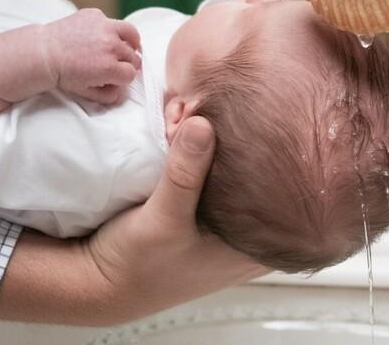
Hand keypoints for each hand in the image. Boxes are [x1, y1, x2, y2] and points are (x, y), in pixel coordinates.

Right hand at [0, 117, 267, 324]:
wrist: (98, 279)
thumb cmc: (139, 265)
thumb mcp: (164, 220)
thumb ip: (185, 175)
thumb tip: (202, 124)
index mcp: (255, 247)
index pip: (289, 196)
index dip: (286, 160)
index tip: (275, 123)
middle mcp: (247, 233)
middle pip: (264, 177)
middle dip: (249, 143)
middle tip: (240, 108)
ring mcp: (224, 220)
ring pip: (236, 171)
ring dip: (223, 143)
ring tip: (215, 111)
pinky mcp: (200, 207)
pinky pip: (211, 170)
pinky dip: (203, 150)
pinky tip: (195, 126)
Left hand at [43, 9, 141, 104]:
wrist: (44, 53)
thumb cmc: (63, 73)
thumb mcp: (85, 92)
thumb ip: (107, 95)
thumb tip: (121, 92)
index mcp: (109, 68)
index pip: (131, 74)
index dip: (124, 77)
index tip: (118, 77)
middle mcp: (110, 46)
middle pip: (132, 56)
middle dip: (126, 63)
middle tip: (117, 64)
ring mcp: (104, 27)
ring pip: (131, 34)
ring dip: (130, 43)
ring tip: (126, 46)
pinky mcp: (96, 15)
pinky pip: (112, 22)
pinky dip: (110, 29)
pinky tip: (102, 36)